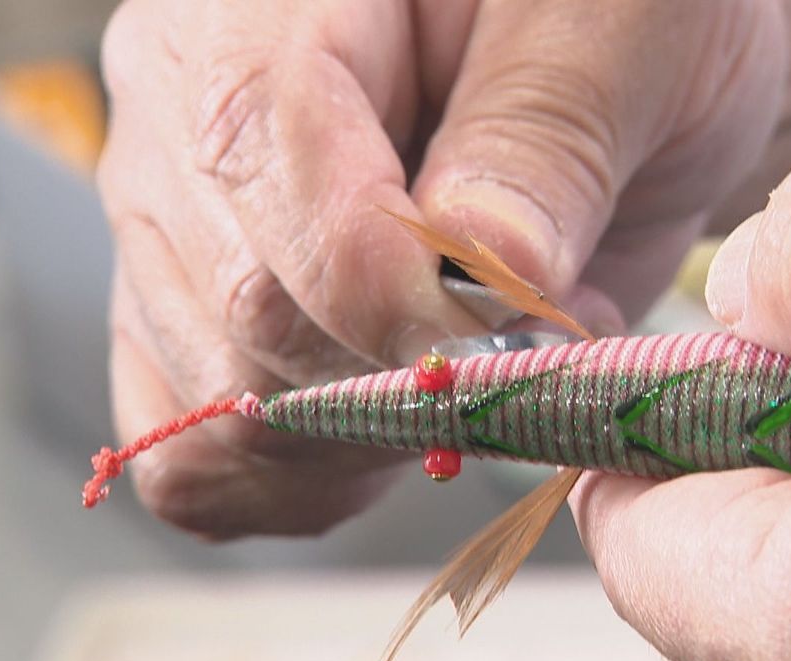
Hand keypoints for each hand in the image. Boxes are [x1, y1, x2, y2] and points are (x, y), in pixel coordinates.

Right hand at [97, 0, 785, 537]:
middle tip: (523, 355)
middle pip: (243, 316)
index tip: (525, 337)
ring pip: (210, 410)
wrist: (601, 56)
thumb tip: (480, 268)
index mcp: (263, 7)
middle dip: (404, 377)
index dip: (409, 298)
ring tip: (467, 377)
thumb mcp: (620, 31)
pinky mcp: (185, 324)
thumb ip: (547, 136)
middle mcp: (177, 113)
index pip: (279, 183)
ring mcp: (169, 229)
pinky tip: (394, 434)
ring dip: (364, 441)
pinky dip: (301, 482)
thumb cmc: (612, 17)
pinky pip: (192, 461)